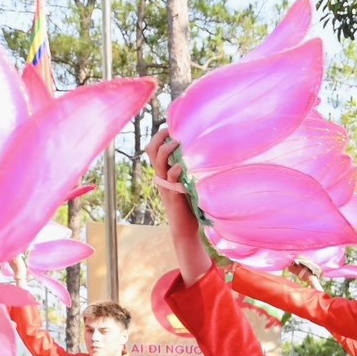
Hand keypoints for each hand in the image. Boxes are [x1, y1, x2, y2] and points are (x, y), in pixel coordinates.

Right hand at [148, 131, 212, 287]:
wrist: (186, 229)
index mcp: (163, 172)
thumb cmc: (191, 205)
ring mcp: (166, 187)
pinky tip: (182, 166)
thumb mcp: (189, 182)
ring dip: (167, 150)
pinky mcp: (173, 196)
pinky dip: (175, 171)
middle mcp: (161, 177)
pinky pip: (170, 181)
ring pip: (158, 163)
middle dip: (159, 138)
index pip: (154, 149)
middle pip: (151, 151)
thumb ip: (190, 169)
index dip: (159, 136)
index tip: (172, 126)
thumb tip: (205, 152)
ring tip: (178, 142)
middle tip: (172, 130)